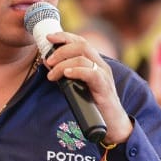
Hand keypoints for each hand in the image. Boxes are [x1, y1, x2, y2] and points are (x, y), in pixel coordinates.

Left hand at [43, 31, 131, 145]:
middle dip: (61, 49)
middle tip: (47, 60)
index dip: (65, 36)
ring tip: (51, 75)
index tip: (48, 38)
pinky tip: (66, 74)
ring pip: (83, 57)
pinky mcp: (104, 88)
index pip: (81, 41)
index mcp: (96, 63)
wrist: (112, 124)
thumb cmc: (94, 105)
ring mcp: (104, 75)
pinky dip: (76, 71)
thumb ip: (69, 75)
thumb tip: (49, 66)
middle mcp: (101, 65)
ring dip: (62, 63)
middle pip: (82, 45)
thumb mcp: (80, 85)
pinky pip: (91, 73)